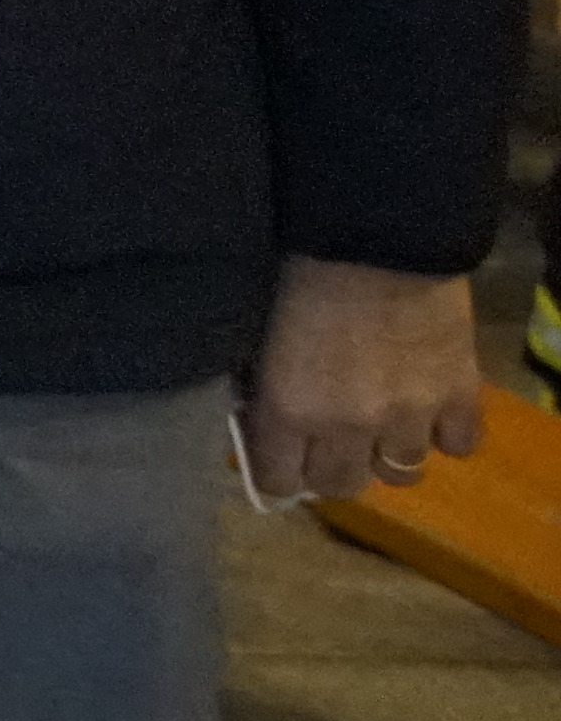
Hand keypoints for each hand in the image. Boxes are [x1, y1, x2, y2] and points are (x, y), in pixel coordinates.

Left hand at [240, 256, 494, 501]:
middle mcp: (349, 426)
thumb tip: (261, 415)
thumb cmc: (298, 268)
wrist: (374, 234)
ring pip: (401, 473)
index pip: (279, 481)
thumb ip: (265, 384)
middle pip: (342, 486)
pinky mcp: (458, 394)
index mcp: (289, 409)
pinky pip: (459, 445)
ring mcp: (410, 415)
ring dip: (388, 452)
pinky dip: (446, 434)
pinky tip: (431, 410)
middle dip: (331, 469)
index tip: (279, 459)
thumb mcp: (260, 333)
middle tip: (329, 442)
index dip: (278, 474)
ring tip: (382, 424)